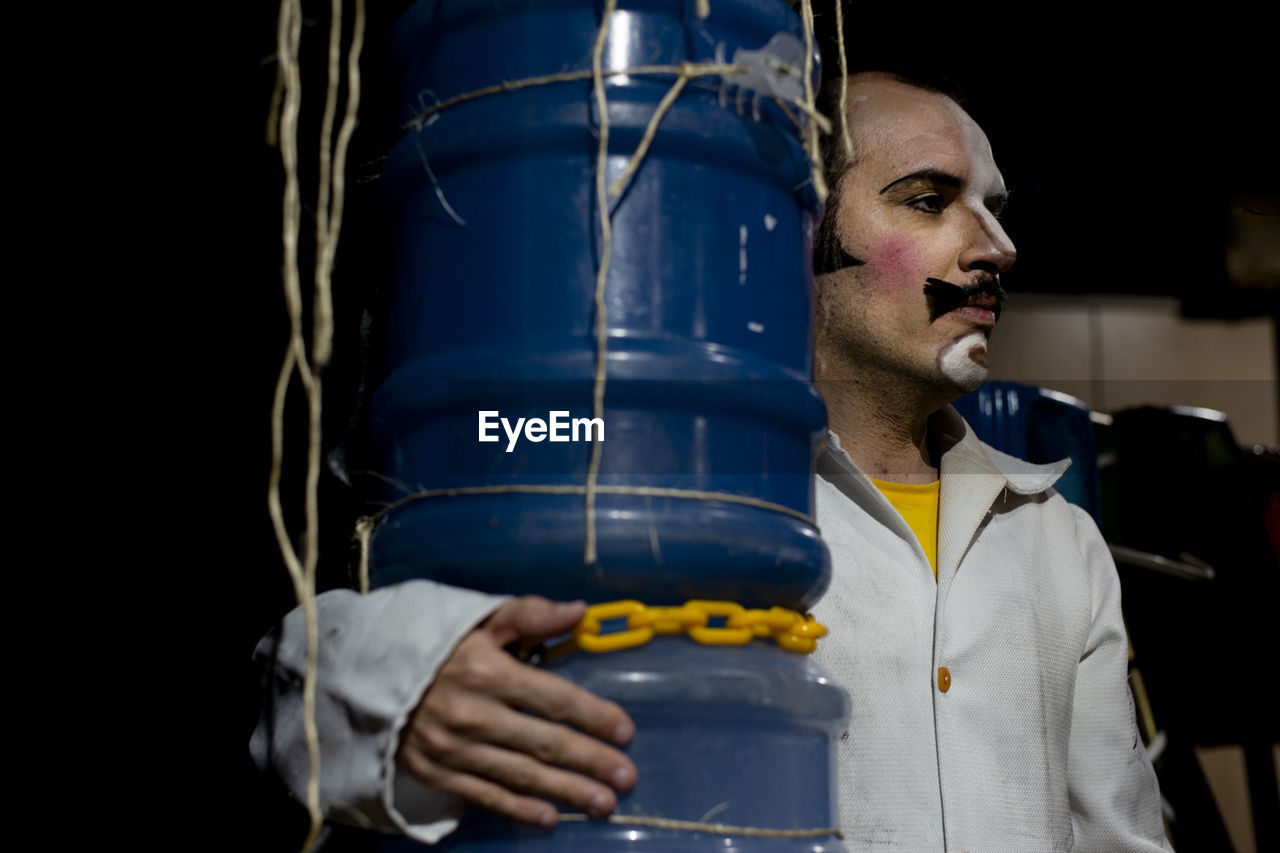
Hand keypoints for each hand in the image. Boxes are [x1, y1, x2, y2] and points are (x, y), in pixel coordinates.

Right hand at [397, 596, 636, 827]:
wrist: (363, 673)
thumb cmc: (433, 641)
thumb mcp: (479, 617)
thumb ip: (531, 614)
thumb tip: (579, 610)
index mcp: (487, 670)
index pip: (554, 697)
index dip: (593, 715)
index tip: (625, 731)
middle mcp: (473, 713)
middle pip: (543, 742)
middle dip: (589, 761)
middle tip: (626, 777)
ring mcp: (453, 747)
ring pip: (519, 774)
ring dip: (565, 791)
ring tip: (602, 803)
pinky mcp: (435, 771)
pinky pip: (484, 794)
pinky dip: (517, 808)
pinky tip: (549, 817)